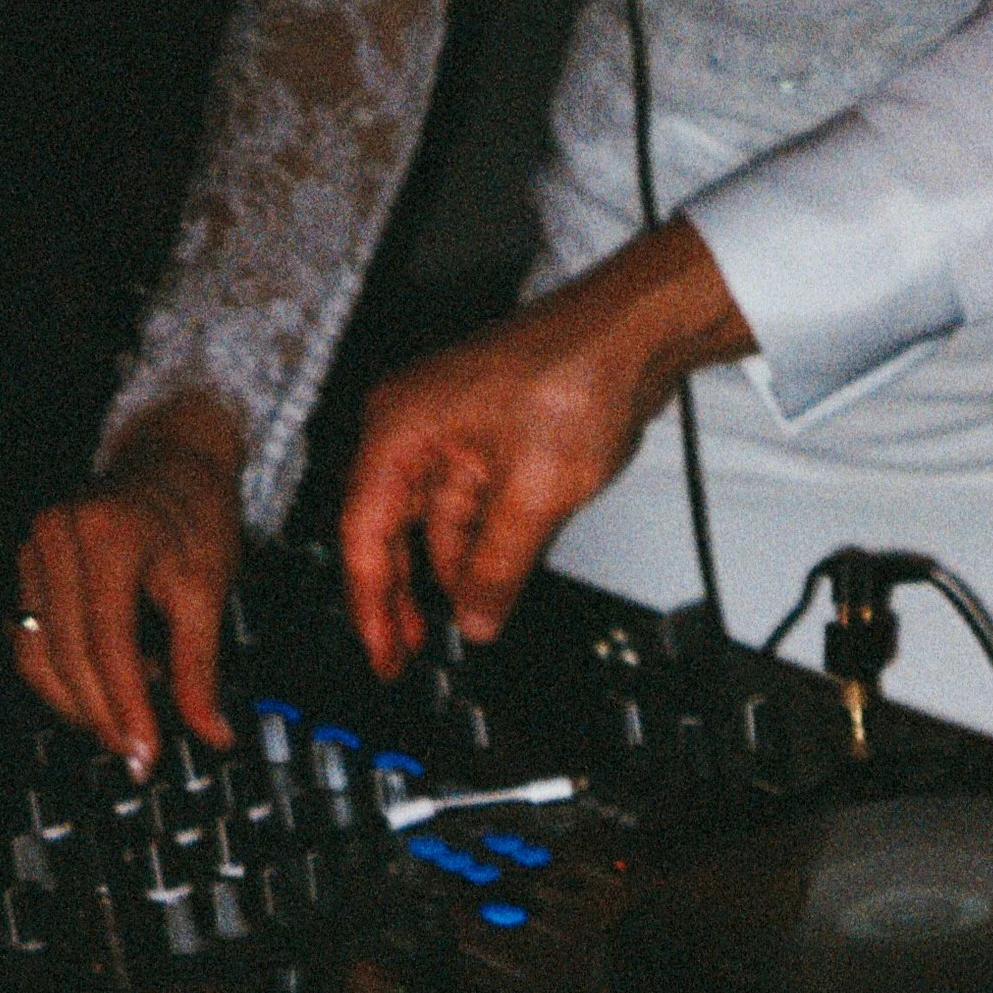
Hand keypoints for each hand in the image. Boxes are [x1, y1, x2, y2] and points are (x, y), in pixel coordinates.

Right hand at [13, 393, 244, 774]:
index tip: (144, 754)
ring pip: (36, 651)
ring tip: (128, 718)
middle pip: (66, 652)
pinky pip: (30, 637)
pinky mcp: (28, 563)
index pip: (108, 643)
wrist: (170, 462)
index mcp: (108, 536)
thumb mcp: (209, 590)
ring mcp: (35, 547)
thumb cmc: (193, 516)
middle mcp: (58, 535)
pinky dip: (63, 675)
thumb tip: (211, 733)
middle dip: (101, 715)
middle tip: (138, 756)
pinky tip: (107, 686)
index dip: (125, 707)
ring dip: (78, 701)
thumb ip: (201, 668)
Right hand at [340, 220, 753, 677]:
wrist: (628, 335)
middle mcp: (411, 429)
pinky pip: (466, 511)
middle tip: (406, 656)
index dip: (370, 604)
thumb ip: (497, 567)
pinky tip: (487, 589)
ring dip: (448, 578)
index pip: (364, 535)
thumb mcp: (535, 494)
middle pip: (389, 533)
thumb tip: (474, 619)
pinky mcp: (482, 443)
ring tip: (462, 628)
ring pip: (433, 527)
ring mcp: (446, 436)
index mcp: (399, 431)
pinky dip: (475, 551)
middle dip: (400, 599)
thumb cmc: (575, 375)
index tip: (381, 653)